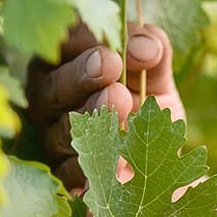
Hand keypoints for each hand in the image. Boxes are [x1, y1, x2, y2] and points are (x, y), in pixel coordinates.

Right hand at [26, 23, 184, 188]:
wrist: (166, 153)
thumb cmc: (151, 99)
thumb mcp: (157, 71)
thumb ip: (153, 49)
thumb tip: (144, 48)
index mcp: (68, 64)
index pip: (60, 44)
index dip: (79, 37)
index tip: (108, 40)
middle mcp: (52, 100)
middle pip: (50, 87)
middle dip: (81, 73)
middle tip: (110, 65)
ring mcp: (57, 140)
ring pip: (61, 131)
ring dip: (90, 114)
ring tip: (121, 100)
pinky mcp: (69, 178)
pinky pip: (72, 176)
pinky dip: (93, 171)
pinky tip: (115, 165)